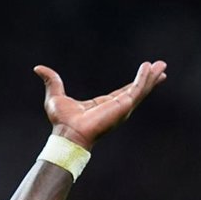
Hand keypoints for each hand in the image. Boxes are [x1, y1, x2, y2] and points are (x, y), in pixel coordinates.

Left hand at [34, 60, 166, 149]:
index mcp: (104, 104)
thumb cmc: (61, 121)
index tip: (146, 73)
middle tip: (162, 66)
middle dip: (150, 78)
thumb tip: (38, 68)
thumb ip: (51, 81)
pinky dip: (144, 78)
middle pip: (137, 89)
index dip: (135, 82)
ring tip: (162, 65)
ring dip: (151, 76)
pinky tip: (149, 68)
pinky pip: (137, 89)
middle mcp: (116, 107)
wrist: (68, 134)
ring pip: (141, 89)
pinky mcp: (123, 106)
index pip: (124, 91)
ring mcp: (121, 107)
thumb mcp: (55, 95)